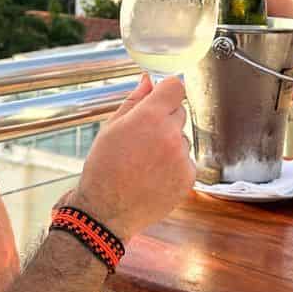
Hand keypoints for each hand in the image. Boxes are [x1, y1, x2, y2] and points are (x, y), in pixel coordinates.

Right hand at [70, 75, 194, 240]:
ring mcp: (181, 157)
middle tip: (143, 138)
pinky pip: (186, 161)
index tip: (161, 98)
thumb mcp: (111, 128)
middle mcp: (171, 135)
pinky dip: (174, 166)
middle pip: (179, 112)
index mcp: (150, 117)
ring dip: (170, 144)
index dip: (167, 91)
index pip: (176, 87)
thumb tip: (148, 81)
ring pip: (183, 139)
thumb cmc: (104, 168)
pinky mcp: (188, 177)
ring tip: (145, 162)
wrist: (106, 211)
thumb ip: (134, 101)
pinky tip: (153, 176)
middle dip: (165, 119)